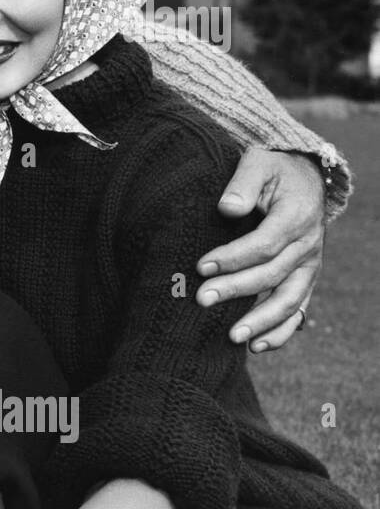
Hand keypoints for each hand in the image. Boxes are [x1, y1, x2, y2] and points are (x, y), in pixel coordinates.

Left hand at [196, 148, 323, 349]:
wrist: (304, 176)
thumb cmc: (272, 169)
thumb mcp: (258, 163)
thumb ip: (243, 184)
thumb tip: (226, 208)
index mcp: (296, 217)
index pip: (264, 244)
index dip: (232, 258)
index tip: (200, 266)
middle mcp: (307, 245)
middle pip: (271, 275)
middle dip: (235, 290)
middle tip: (201, 300)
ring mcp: (308, 265)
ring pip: (289, 300)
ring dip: (260, 321)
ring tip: (231, 338)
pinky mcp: (304, 278)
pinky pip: (297, 310)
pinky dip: (279, 331)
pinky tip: (255, 346)